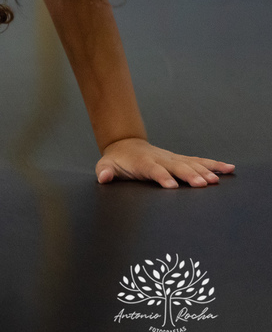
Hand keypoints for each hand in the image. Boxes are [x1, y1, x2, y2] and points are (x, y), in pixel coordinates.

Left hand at [96, 137, 234, 188]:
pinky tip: (229, 168)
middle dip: (189, 175)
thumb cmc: (116, 160)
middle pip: (176, 167)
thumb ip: (104, 171)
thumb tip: (103, 177)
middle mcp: (161, 159)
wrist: (125, 145)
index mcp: (143, 162)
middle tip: (201, 184)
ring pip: (191, 163)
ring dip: (204, 171)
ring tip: (216, 180)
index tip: (171, 186)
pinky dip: (214, 164)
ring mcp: (172, 158)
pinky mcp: (180, 159)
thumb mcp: (106, 165)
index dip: (162, 177)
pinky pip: (199, 161)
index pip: (154, 170)